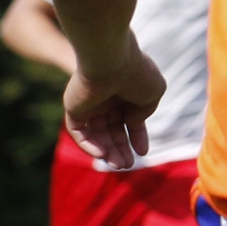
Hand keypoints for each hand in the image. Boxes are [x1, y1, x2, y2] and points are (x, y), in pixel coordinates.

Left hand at [61, 36, 165, 170]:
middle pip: (112, 130)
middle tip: (127, 165)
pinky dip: (88, 145)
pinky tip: (101, 154)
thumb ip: (145, 111)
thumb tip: (132, 123)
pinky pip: (79, 132)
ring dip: (107, 151)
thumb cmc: (136, 73)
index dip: (137, 137)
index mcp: (125, 91)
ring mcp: (88, 103)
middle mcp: (106, 97)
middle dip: (120, 149)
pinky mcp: (73, 108)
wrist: (111, 59)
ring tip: (118, 165)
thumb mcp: (153, 93)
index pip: (130, 119)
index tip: (143, 152)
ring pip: (96, 134)